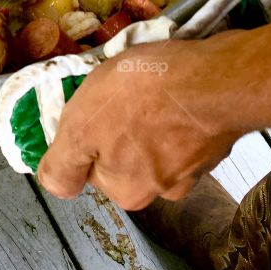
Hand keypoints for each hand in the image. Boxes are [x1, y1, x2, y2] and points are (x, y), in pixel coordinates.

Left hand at [36, 36, 241, 208]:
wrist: (215, 79)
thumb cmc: (144, 96)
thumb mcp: (81, 126)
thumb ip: (63, 164)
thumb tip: (54, 185)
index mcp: (125, 190)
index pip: (90, 169)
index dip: (86, 137)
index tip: (93, 113)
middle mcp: (161, 190)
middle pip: (123, 156)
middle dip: (119, 128)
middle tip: (122, 95)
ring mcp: (194, 167)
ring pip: (154, 142)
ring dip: (150, 118)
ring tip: (151, 86)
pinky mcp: (216, 141)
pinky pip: (184, 127)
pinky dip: (179, 112)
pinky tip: (178, 88)